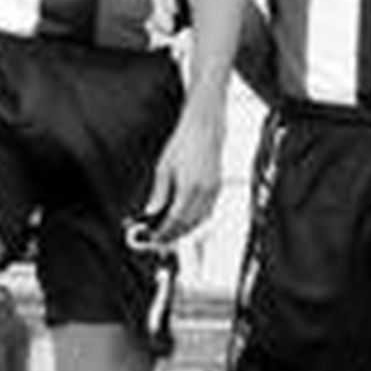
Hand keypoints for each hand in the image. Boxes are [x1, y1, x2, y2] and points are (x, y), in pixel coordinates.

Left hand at [138, 100, 224, 247]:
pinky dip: (196, 220)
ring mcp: (213, 191)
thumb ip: (159, 192)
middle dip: (174, 235)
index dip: (164, 232)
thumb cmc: (185, 142)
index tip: (154, 237)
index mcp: (189, 188)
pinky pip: (208, 211)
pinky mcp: (218, 188)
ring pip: (200, 220)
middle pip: (189, 224)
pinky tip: (187, 220)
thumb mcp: (164, 167)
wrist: (205, 129)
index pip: (175, 220)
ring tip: (172, 233)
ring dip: (186, 230)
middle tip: (160, 240)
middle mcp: (204, 192)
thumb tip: (152, 210)